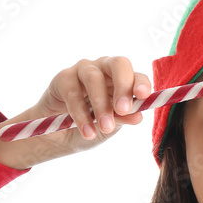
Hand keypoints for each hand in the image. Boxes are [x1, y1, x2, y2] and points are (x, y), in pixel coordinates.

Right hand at [33, 56, 151, 147]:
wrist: (59, 138)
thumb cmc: (90, 127)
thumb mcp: (110, 128)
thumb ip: (122, 119)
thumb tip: (138, 116)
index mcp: (122, 81)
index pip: (137, 76)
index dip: (141, 83)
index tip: (144, 96)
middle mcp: (104, 70)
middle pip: (118, 64)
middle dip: (123, 85)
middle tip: (124, 109)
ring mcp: (83, 71)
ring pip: (93, 77)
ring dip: (101, 104)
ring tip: (105, 127)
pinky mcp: (62, 78)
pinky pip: (72, 92)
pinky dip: (80, 113)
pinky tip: (87, 131)